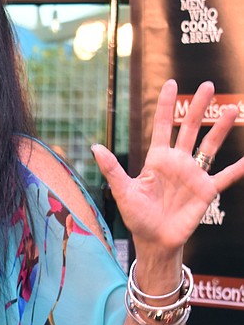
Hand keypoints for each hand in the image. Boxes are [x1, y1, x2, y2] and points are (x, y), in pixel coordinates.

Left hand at [92, 79, 243, 257]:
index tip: (172, 84)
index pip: (163, 126)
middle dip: (198, 107)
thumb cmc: (136, 216)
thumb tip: (95, 147)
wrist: (154, 240)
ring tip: (231, 108)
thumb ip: (112, 169)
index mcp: (156, 159)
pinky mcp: (206, 190)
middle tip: (208, 85)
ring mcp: (193, 175)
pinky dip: (239, 167)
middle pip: (190, 129)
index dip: (167, 106)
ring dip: (220, 128)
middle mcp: (177, 162)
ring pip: (210, 145)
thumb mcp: (123, 191)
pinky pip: (226, 176)